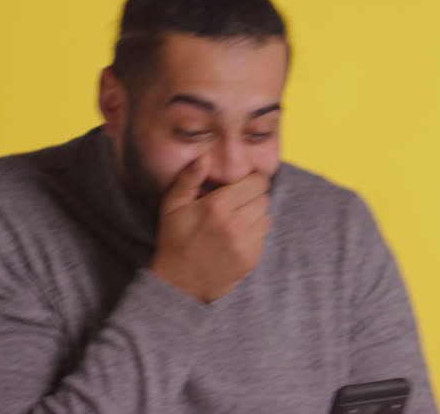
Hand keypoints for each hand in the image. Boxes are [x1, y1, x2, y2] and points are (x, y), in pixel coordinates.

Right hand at [149, 162, 271, 303]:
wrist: (179, 284)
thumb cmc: (175, 240)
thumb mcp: (173, 205)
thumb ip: (190, 178)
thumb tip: (204, 157)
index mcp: (218, 205)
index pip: (257, 182)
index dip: (253, 180)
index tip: (246, 183)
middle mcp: (235, 223)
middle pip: (264, 198)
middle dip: (253, 197)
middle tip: (237, 203)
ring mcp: (245, 243)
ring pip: (266, 218)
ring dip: (255, 216)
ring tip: (236, 221)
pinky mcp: (250, 260)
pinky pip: (263, 238)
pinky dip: (254, 235)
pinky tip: (236, 238)